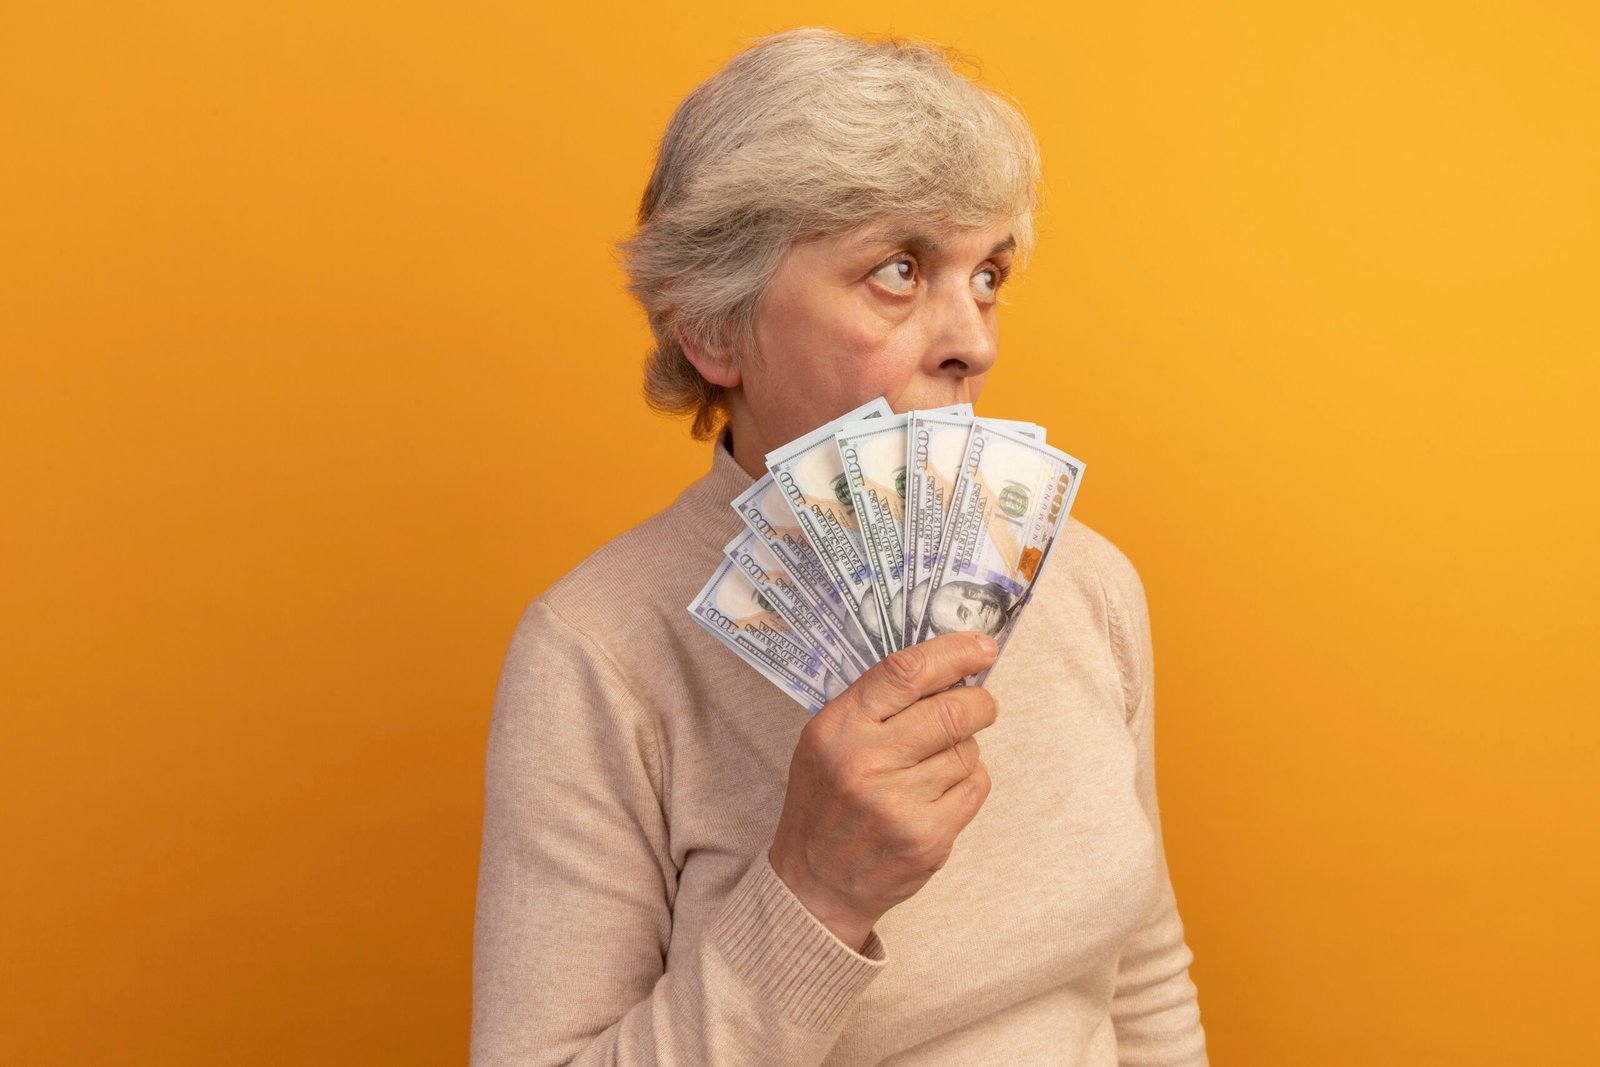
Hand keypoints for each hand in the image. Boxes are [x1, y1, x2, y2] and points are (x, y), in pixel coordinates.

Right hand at [768, 632, 1000, 950]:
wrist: (814, 884)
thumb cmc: (824, 803)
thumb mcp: (826, 742)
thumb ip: (876, 705)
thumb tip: (947, 671)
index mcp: (839, 728)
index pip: (905, 672)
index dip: (953, 653)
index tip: (982, 648)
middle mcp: (866, 763)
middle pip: (952, 711)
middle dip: (979, 702)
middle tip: (981, 704)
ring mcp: (899, 804)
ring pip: (968, 750)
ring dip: (963, 749)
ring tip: (933, 765)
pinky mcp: (928, 838)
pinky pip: (976, 787)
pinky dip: (968, 782)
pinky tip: (940, 793)